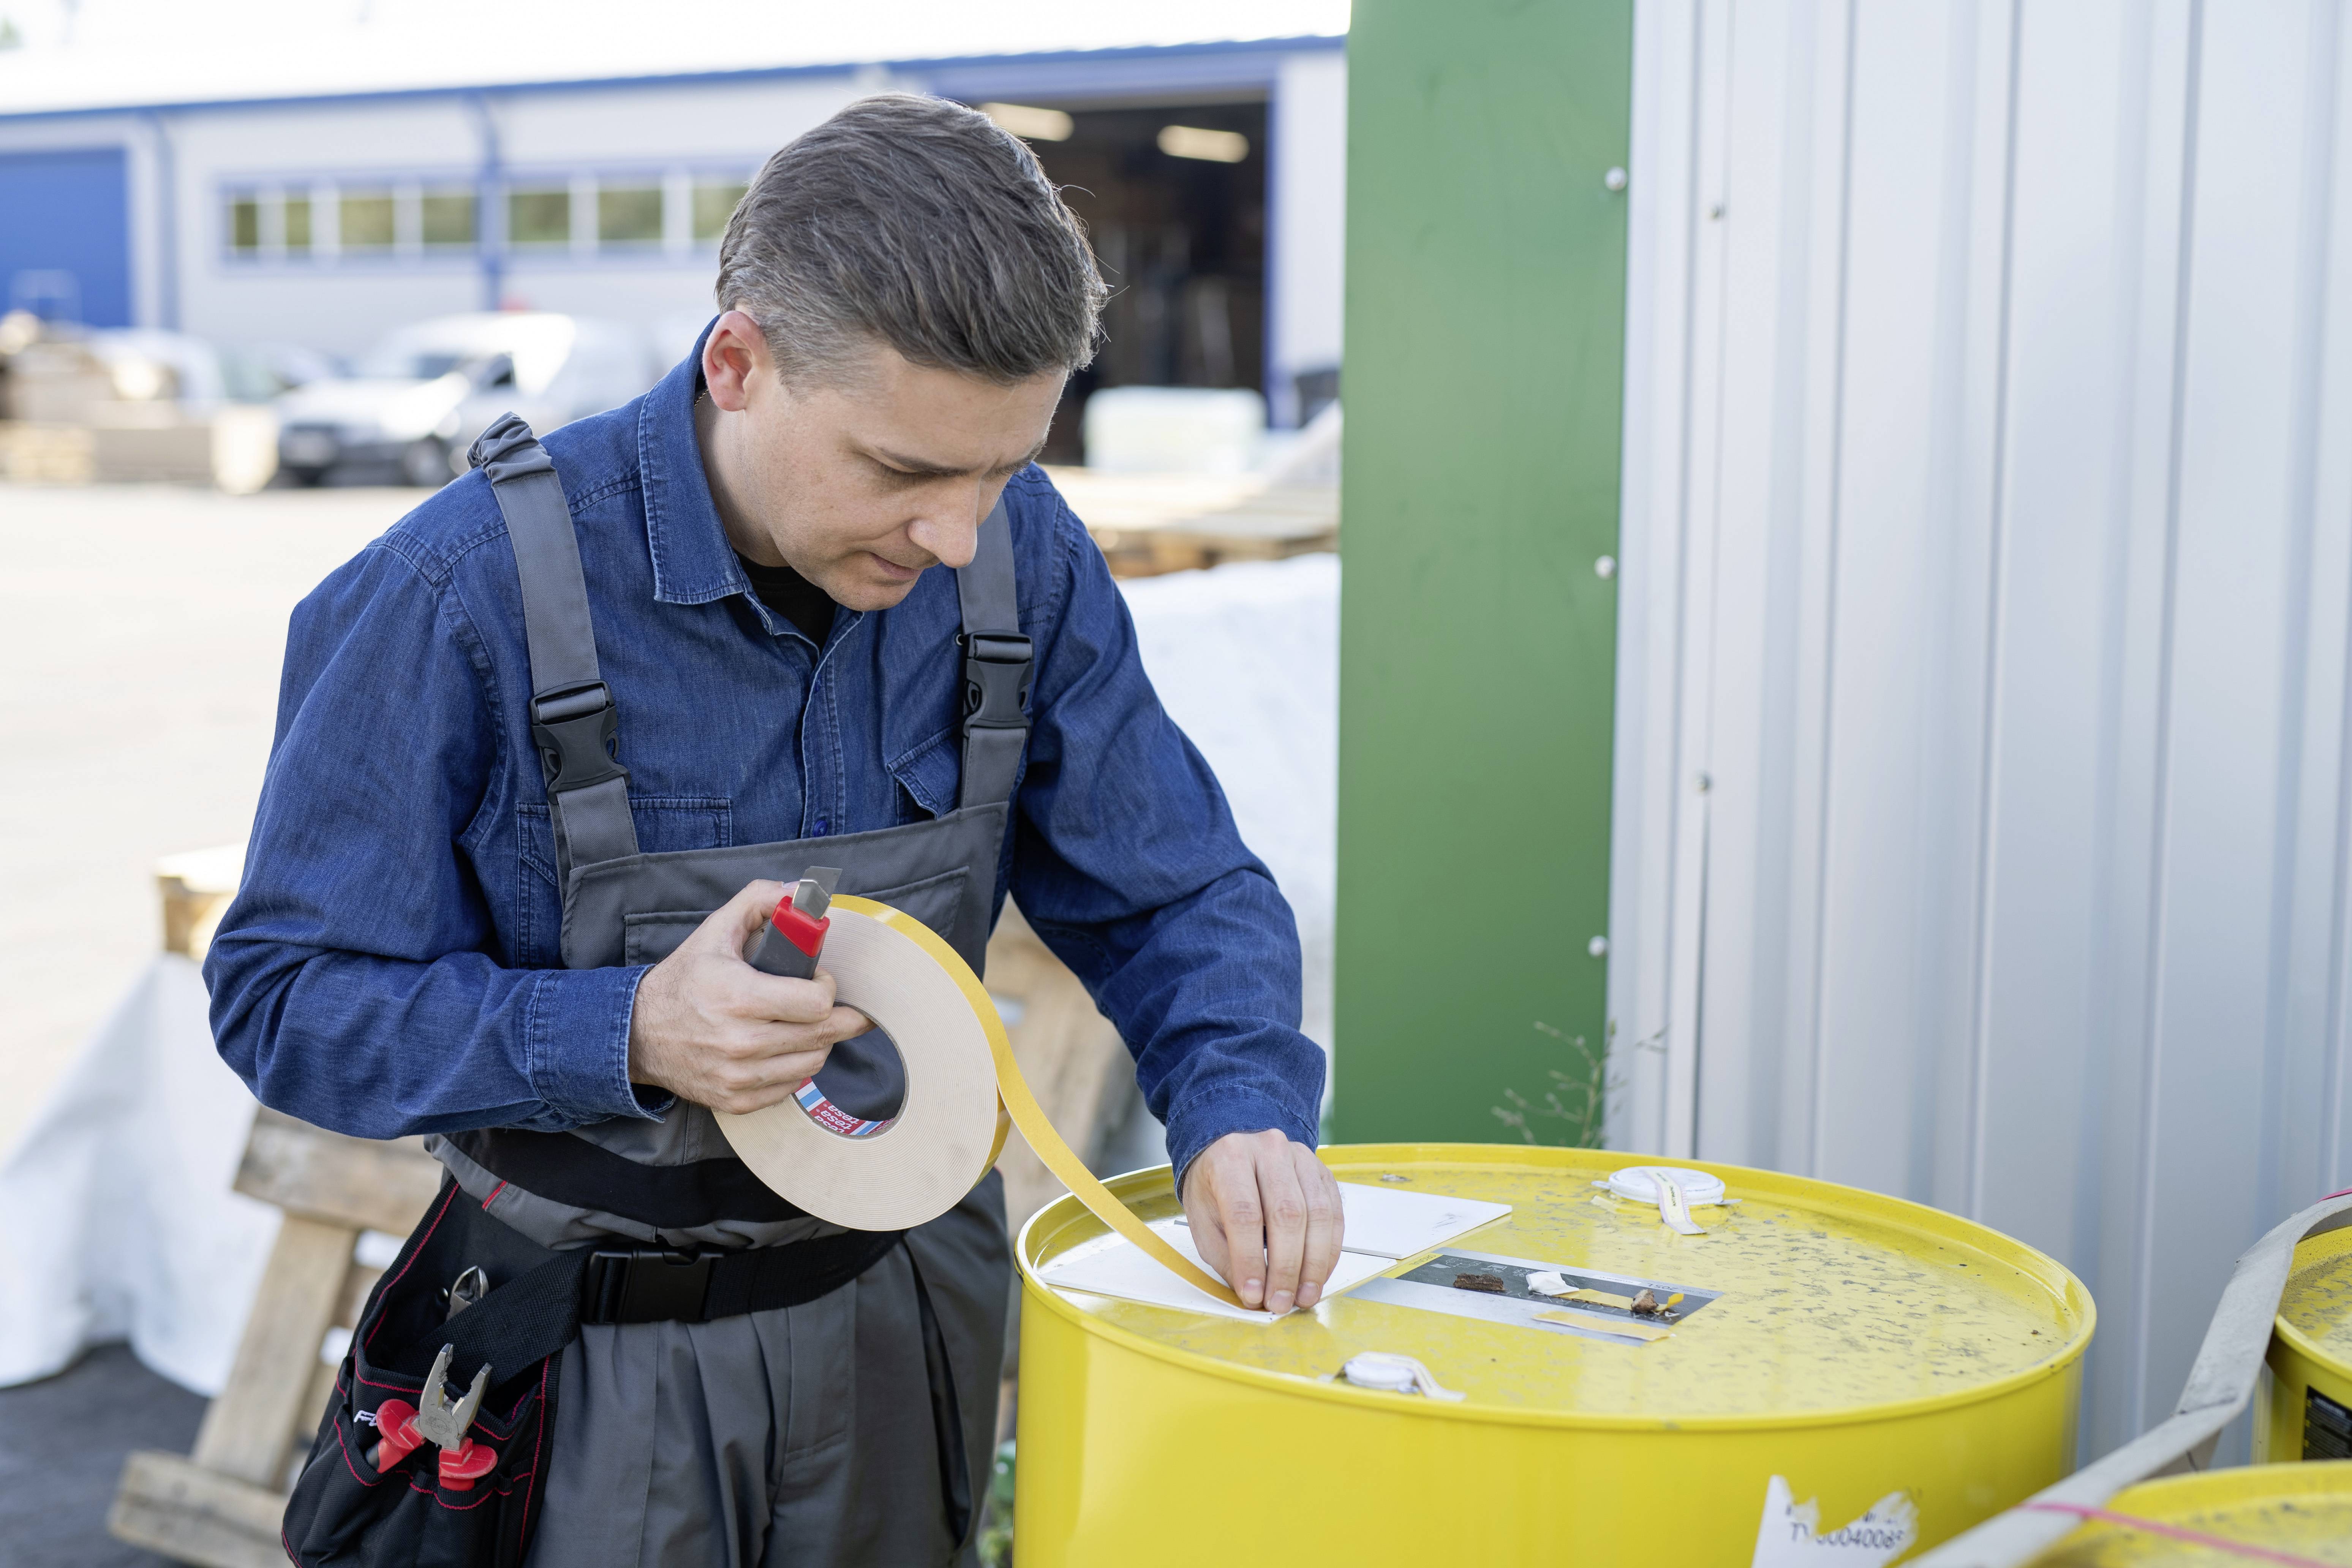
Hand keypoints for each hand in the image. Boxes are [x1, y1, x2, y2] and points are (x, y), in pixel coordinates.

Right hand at [626, 880, 870, 1114]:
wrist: (637, 1034)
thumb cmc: (683, 980)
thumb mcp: (715, 930)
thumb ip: (759, 901)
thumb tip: (803, 892)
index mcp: (738, 997)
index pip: (816, 1003)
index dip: (827, 988)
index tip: (818, 980)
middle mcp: (739, 1042)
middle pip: (822, 1034)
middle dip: (837, 1015)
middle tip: (836, 1004)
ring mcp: (738, 1077)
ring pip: (813, 1063)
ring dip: (818, 1042)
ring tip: (805, 1024)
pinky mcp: (736, 1100)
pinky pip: (791, 1087)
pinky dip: (796, 1068)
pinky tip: (783, 1048)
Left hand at [1180, 1129, 1342, 1312]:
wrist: (1232, 1153)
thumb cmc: (1216, 1189)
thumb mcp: (1204, 1222)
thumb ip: (1226, 1257)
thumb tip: (1254, 1294)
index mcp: (1230, 1159)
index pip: (1245, 1213)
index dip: (1251, 1259)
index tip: (1253, 1294)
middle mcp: (1268, 1150)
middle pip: (1286, 1214)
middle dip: (1286, 1267)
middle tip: (1281, 1302)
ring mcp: (1300, 1158)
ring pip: (1317, 1214)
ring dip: (1313, 1264)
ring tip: (1304, 1296)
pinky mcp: (1322, 1172)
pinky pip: (1334, 1215)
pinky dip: (1328, 1251)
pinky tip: (1318, 1275)